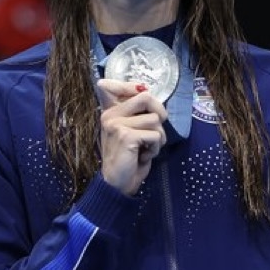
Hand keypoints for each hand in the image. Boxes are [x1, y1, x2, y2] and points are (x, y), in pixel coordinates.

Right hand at [96, 79, 166, 194]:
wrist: (117, 184)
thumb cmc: (128, 158)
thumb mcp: (130, 131)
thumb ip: (136, 113)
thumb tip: (148, 92)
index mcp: (109, 112)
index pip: (112, 85)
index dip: (133, 87)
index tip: (141, 94)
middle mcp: (110, 115)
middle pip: (146, 96)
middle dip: (159, 114)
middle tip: (156, 131)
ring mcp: (116, 124)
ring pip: (155, 119)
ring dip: (158, 137)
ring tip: (146, 148)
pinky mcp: (126, 136)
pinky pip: (155, 135)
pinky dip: (155, 148)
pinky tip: (143, 156)